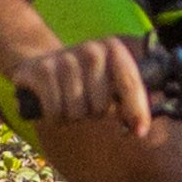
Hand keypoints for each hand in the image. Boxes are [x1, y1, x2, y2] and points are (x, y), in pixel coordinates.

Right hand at [9, 30, 155, 136]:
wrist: (41, 64)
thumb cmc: (85, 81)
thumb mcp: (110, 82)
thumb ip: (130, 101)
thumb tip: (140, 129)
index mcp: (114, 49)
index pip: (130, 83)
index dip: (136, 110)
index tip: (139, 132)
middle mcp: (91, 49)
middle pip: (101, 106)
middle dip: (94, 113)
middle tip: (87, 104)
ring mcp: (65, 58)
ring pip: (77, 111)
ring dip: (73, 116)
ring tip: (69, 104)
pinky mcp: (42, 70)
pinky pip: (55, 110)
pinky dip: (54, 117)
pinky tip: (53, 107)